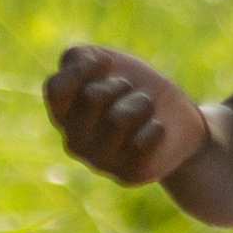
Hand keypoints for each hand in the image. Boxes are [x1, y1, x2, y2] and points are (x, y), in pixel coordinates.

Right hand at [43, 43, 214, 186]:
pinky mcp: (128, 174)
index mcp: (62, 114)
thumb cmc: (132, 88)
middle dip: (120, 85)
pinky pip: (142, 141)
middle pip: (93, 97)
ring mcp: (100, 161)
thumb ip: (78, 58)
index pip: (56, 89)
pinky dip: (156, 127)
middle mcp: (74, 141)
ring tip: (145, 111)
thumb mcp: (103, 61)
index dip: (82, 69)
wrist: (177, 121)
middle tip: (129, 94)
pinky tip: (156, 131)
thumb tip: (84, 66)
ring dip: (141, 104)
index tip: (107, 62)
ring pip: (119, 118)